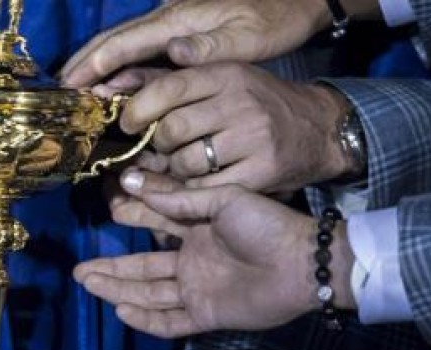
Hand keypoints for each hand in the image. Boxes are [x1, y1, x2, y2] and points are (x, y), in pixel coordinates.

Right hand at [61, 0, 339, 86]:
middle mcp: (168, 18)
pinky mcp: (177, 31)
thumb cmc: (273, 21)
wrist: (292, 0)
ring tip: (74, 88)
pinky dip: (116, 63)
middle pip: (114, 40)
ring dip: (95, 63)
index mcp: (178, 20)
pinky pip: (136, 48)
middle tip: (60, 89)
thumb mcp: (247, 38)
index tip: (70, 84)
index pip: (124, 42)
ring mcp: (171, 23)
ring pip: (122, 42)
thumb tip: (172, 51)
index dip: (94, 63)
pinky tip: (108, 80)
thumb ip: (208, 47)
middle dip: (84, 63)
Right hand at [75, 171, 354, 337]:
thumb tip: (134, 183)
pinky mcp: (207, 315)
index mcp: (197, 228)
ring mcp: (197, 289)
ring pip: (148, 293)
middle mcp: (191, 261)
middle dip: (110, 267)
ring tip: (88, 284)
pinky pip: (170, 322)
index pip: (153, 225)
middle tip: (79, 268)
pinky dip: (146, 320)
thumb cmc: (267, 224)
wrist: (303, 262)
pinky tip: (121, 312)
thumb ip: (178, 198)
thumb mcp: (222, 200)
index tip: (104, 210)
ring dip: (118, 290)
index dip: (129, 219)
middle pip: (142, 267)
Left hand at [119, 64, 352, 192]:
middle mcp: (240, 103)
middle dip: (159, 146)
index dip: (139, 110)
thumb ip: (168, 84)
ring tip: (188, 167)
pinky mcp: (263, 171)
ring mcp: (253, 138)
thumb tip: (112, 87)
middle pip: (172, 131)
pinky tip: (203, 185)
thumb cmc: (256, 105)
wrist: (318, 129)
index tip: (129, 125)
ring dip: (176, 172)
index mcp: (226, 75)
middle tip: (165, 151)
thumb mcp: (220, 83)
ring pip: (186, 164)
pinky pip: (207, 189)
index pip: (168, 89)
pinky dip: (196, 192)